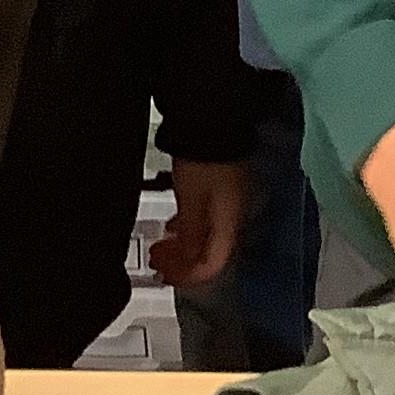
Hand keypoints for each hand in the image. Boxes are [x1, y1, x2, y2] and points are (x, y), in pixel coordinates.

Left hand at [151, 157, 247, 289]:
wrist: (213, 119)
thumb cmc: (201, 161)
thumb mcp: (190, 201)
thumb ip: (189, 237)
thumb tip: (186, 265)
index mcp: (230, 222)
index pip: (213, 264)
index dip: (187, 276)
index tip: (162, 273)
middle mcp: (237, 215)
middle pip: (213, 252)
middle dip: (183, 262)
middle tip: (157, 259)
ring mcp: (233, 199)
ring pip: (210, 235)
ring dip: (185, 244)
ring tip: (163, 241)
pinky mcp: (225, 186)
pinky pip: (209, 218)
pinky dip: (190, 226)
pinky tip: (177, 219)